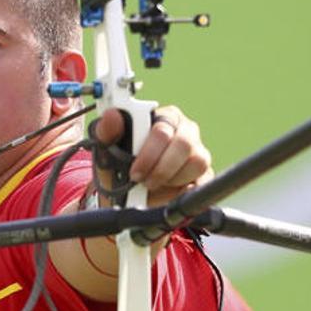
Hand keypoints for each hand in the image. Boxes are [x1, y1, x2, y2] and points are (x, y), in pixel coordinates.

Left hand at [93, 105, 212, 205]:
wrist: (126, 195)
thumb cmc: (118, 164)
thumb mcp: (107, 150)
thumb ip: (107, 131)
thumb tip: (112, 115)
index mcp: (163, 117)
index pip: (162, 129)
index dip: (149, 152)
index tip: (134, 171)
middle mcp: (185, 131)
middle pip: (184, 144)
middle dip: (161, 169)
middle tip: (144, 181)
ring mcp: (197, 152)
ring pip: (197, 162)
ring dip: (172, 180)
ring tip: (153, 185)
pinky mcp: (204, 175)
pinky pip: (203, 182)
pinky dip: (184, 192)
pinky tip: (168, 194)